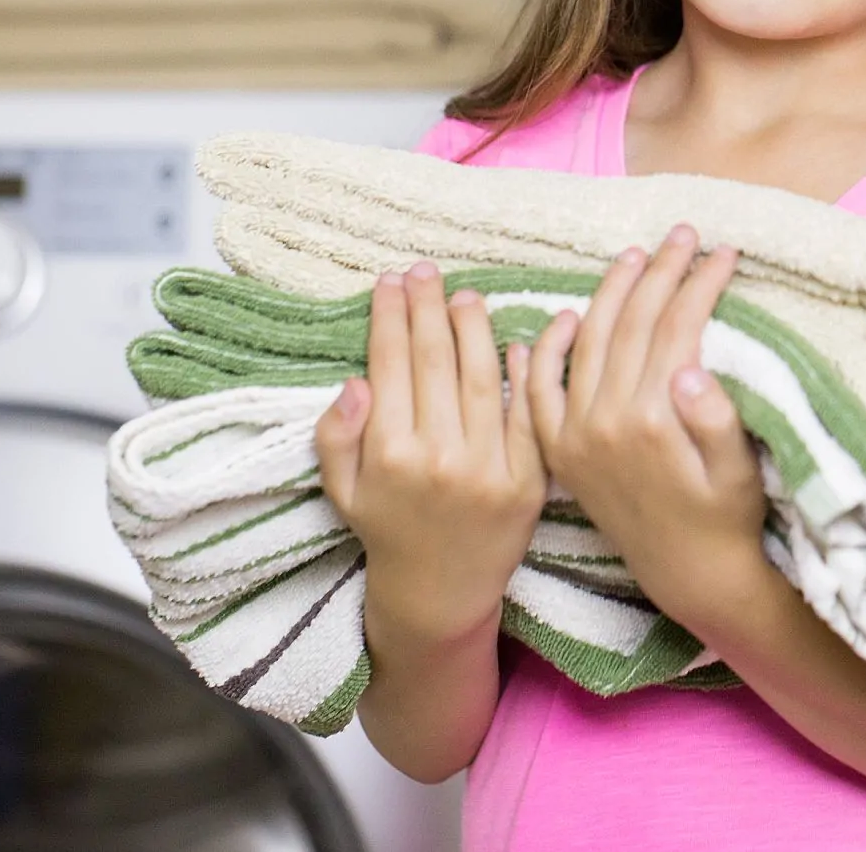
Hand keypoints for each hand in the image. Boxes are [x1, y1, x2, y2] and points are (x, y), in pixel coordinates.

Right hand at [314, 261, 546, 644]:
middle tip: (426, 271)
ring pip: (482, 377)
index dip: (390, 317)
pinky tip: (514, 340)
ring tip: (464, 296)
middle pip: (434, 361)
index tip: (390, 282)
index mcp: (389, 454)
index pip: (390, 364)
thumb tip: (356, 382)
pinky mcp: (528, 481)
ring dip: (473, 328)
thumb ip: (336, 436)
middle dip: (427, 307)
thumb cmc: (387, 532)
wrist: (441, 594)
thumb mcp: (342, 490)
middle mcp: (439, 456)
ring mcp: (488, 468)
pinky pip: (524, 414)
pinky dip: (523, 374)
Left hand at [512, 224, 767, 632]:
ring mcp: (575, 435)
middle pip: (630, 324)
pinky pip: (541, 391)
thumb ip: (715, 421)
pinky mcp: (561, 451)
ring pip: (586, 343)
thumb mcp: (739, 473)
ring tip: (636, 258)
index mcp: (651, 419)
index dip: (699, 283)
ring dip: (609, 294)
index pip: (674, 327)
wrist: (689, 577)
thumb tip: (690, 368)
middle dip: (660, 273)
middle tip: (683, 235)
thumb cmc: (727, 521)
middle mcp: (604, 422)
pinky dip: (546, 350)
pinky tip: (564, 317)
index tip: (722, 251)